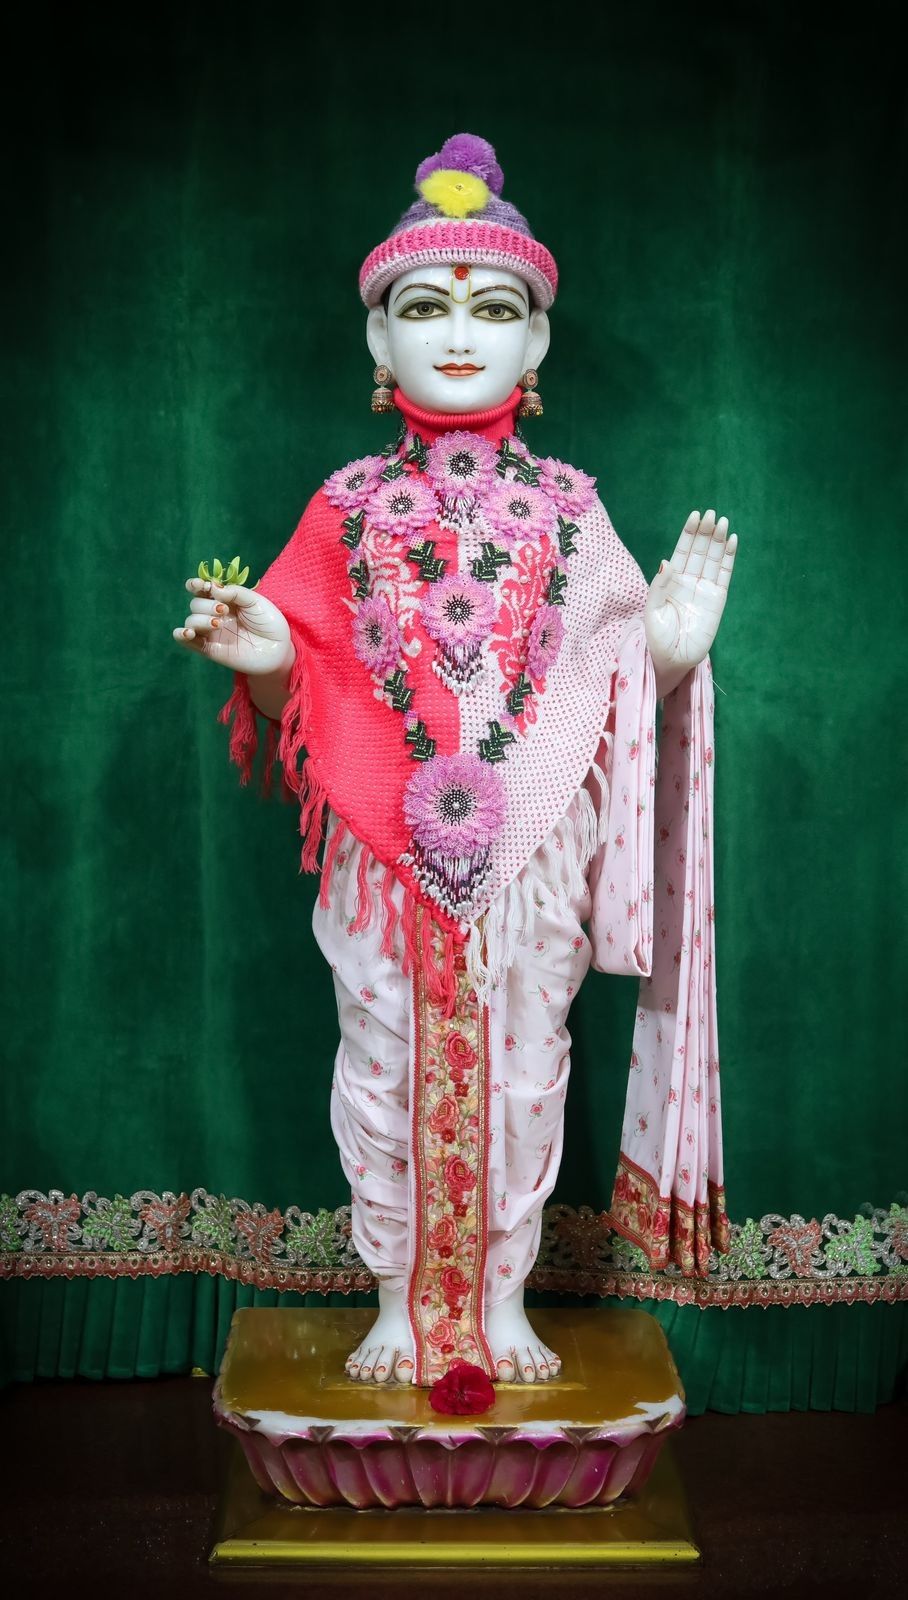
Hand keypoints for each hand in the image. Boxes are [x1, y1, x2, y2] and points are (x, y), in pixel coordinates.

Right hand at [172, 576, 294, 676]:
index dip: (196, 585)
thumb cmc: (269, 623)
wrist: (278, 650)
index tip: (201, 585)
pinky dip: (181, 635)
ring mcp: (211, 632)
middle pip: (196, 604)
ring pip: (191, 621)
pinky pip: (187, 642)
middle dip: (206, 605)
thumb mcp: (255, 601)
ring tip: (218, 624)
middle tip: (223, 610)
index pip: (202, 589)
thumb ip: (235, 592)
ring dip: (200, 620)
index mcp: (224, 600)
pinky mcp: (210, 649)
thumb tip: (213, 588)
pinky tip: (188, 632)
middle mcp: (215, 615)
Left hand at [644, 510, 736, 690]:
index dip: (688, 534)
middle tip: (711, 514)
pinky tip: (732, 541)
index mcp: (671, 581)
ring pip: (713, 559)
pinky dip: (729, 558)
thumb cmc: (657, 638)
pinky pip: (725, 574)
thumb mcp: (652, 611)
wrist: (672, 660)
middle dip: (705, 532)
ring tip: (723, 521)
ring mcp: (705, 589)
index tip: (695, 515)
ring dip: (718, 540)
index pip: (682, 551)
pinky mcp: (718, 600)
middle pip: (699, 551)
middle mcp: (689, 581)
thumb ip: (659, 586)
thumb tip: (666, 561)